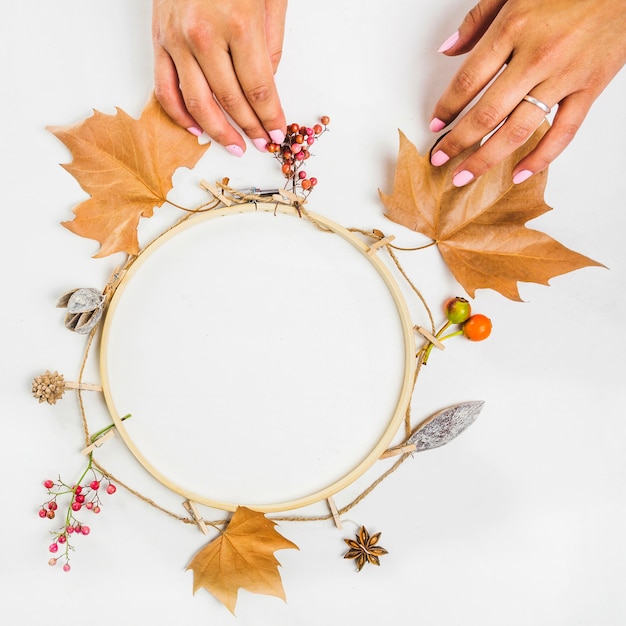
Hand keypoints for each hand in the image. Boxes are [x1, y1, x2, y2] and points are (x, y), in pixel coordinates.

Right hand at [152, 0, 287, 155]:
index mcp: (239, 24)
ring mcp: (177, 40)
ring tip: (234, 147)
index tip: (277, 134)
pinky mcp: (158, 40)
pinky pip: (165, 89)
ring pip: (197, 103)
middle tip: (262, 143)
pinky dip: (179, 115)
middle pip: (231, 100)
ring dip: (217, 132)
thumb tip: (265, 87)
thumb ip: (270, 46)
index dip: (269, 117)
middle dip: (250, 128)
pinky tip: (196, 129)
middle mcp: (204, 36)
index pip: (259, 89)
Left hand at [429, 0, 625, 185]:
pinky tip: (520, 174)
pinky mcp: (591, 87)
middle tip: (439, 159)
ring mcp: (565, 75)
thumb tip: (448, 50)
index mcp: (514, 28)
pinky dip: (541, 158)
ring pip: (518, 130)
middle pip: (486, 114)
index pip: (468, 81)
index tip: (436, 124)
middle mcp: (537, 56)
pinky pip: (563, 132)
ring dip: (486, 158)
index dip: (447, 108)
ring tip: (465, 175)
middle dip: (457, 142)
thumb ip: (478, 19)